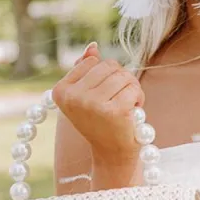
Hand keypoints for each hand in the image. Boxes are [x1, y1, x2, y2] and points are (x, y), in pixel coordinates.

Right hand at [52, 42, 144, 171]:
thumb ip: (85, 69)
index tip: (103, 94)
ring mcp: (92, 104)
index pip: (92, 61)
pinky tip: (132, 112)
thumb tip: (92, 46)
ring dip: (131, 88)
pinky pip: (134, 88)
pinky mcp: (114, 111)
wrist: (111, 153)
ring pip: (123, 75)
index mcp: (61, 91)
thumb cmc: (100, 121)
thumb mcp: (86, 95)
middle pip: (109, 65)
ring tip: (126, 105)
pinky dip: (138, 98)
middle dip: (120, 79)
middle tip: (119, 99)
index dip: (105, 74)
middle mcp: (73, 97)